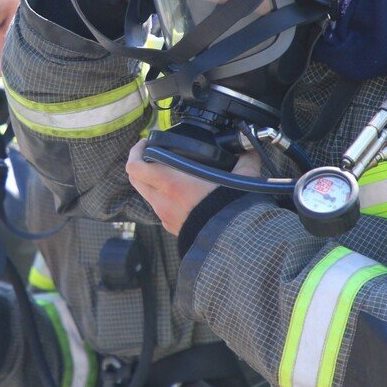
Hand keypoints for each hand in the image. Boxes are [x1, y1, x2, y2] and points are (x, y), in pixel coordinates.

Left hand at [126, 139, 261, 234]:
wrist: (236, 243)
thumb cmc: (233, 209)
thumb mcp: (242, 177)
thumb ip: (244, 159)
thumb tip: (250, 149)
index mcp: (171, 184)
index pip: (135, 166)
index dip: (136, 151)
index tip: (146, 142)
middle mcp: (163, 201)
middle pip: (135, 180)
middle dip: (139, 164)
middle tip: (150, 155)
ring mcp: (166, 216)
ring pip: (147, 195)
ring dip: (152, 183)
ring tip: (168, 174)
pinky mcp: (173, 228)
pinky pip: (161, 210)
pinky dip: (164, 199)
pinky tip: (180, 195)